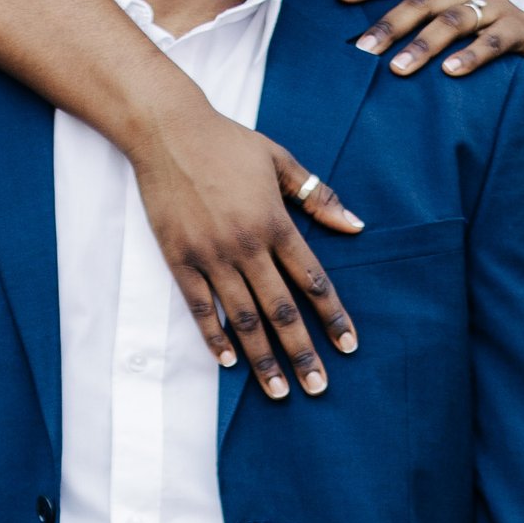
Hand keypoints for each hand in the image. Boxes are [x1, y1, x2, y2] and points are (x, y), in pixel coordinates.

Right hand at [131, 102, 362, 400]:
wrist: (167, 131)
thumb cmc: (227, 143)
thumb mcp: (281, 161)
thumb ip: (318, 197)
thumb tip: (356, 226)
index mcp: (275, 222)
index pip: (312, 280)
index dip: (333, 316)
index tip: (349, 346)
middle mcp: (247, 245)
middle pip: (282, 310)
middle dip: (302, 353)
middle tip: (318, 387)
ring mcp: (211, 255)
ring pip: (243, 318)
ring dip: (262, 358)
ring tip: (278, 391)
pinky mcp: (180, 258)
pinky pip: (200, 307)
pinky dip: (215, 337)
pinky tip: (229, 363)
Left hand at [346, 0, 523, 82]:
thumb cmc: (485, 59)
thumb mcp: (450, 42)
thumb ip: (418, 36)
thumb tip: (365, 49)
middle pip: (425, 2)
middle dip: (391, 25)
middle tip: (364, 50)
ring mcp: (499, 9)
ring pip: (455, 20)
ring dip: (424, 45)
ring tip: (399, 68)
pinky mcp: (522, 32)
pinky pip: (495, 41)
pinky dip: (471, 56)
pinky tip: (451, 72)